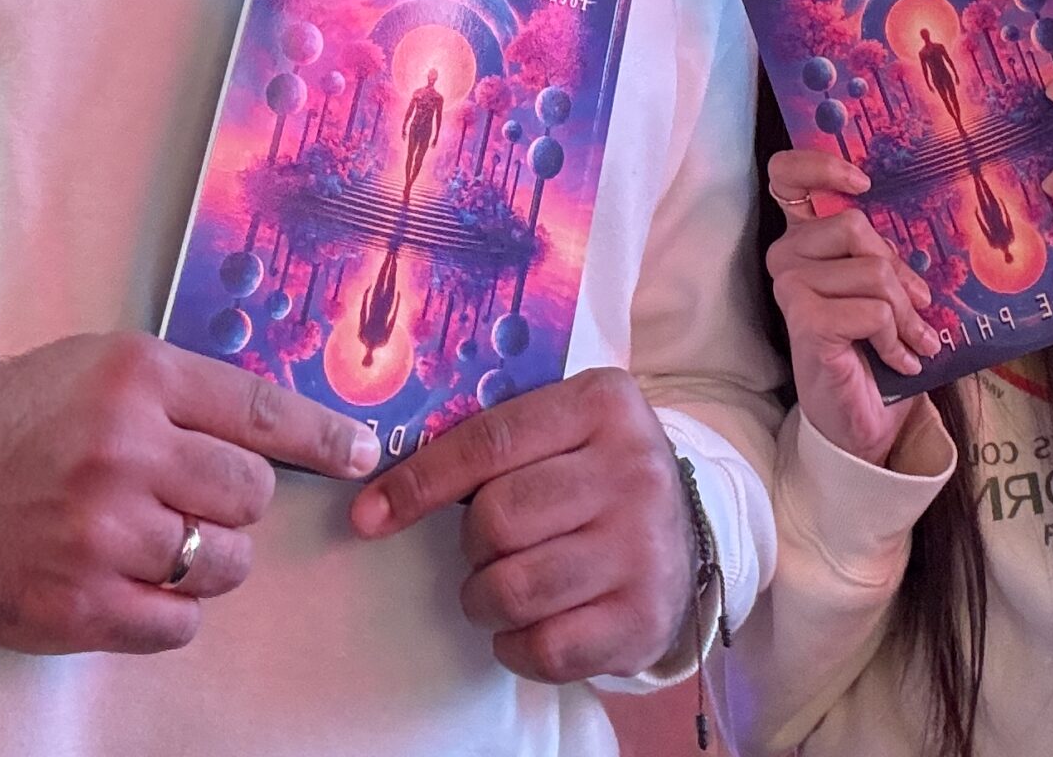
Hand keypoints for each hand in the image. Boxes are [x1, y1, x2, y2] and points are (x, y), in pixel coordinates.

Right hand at [0, 333, 377, 652]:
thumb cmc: (13, 419)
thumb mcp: (100, 367)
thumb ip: (183, 394)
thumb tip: (279, 433)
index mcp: (138, 378)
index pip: (262, 411)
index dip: (324, 436)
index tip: (363, 451)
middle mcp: (125, 450)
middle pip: (251, 493)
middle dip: (236, 502)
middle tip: (193, 498)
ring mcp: (101, 533)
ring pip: (223, 563)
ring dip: (208, 560)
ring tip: (158, 540)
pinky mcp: (77, 606)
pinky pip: (177, 623)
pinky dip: (171, 610)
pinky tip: (133, 582)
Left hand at [349, 367, 688, 682]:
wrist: (683, 532)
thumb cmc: (595, 474)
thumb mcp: (564, 427)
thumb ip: (494, 436)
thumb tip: (380, 482)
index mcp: (603, 404)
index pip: (490, 442)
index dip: (421, 481)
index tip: (369, 515)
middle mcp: (633, 469)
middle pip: (497, 519)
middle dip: (471, 546)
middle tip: (485, 548)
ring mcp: (644, 548)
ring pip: (514, 589)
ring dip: (484, 598)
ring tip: (500, 587)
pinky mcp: (643, 619)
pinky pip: (545, 648)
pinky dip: (515, 645)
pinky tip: (528, 624)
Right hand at [765, 148, 940, 466]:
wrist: (860, 419)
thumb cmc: (870, 348)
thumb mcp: (880, 288)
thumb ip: (880, 253)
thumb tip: (917, 232)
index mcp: (803, 239)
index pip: (787, 176)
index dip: (821, 166)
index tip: (862, 185)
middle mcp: (786, 257)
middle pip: (854, 225)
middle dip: (899, 272)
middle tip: (921, 307)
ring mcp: (791, 288)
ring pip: (872, 271)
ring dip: (908, 315)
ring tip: (917, 341)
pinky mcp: (805, 321)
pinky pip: (873, 310)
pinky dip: (898, 340)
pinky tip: (903, 361)